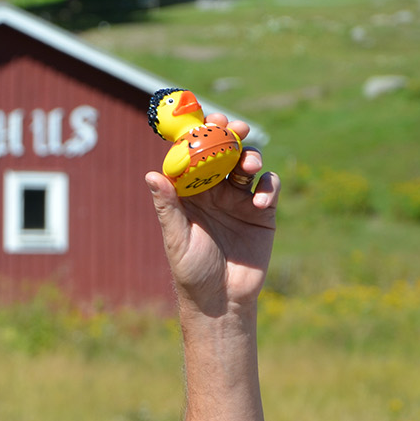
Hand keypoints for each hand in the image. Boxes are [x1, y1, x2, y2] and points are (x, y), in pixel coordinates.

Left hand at [146, 114, 279, 314]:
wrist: (222, 301)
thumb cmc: (191, 271)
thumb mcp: (177, 239)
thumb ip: (168, 207)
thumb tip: (151, 175)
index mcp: (190, 193)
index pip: (195, 155)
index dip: (200, 134)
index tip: (206, 119)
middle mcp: (215, 190)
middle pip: (225, 152)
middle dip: (231, 135)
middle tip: (236, 128)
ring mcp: (239, 199)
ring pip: (248, 164)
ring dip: (251, 157)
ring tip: (249, 166)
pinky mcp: (262, 212)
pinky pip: (268, 187)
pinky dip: (267, 186)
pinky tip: (259, 200)